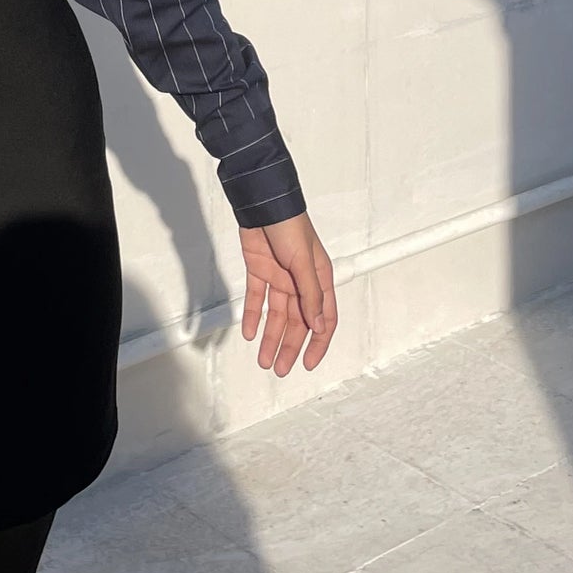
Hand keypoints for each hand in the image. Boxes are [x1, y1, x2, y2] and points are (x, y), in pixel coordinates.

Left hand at [239, 213, 337, 376]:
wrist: (262, 203)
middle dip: (289, 346)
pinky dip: (253, 315)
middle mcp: (301, 281)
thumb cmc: (290, 226)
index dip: (318, 342)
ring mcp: (279, 277)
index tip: (308, 363)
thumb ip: (310, 296)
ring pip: (277, 315)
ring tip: (263, 359)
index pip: (324, 319)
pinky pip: (256, 298)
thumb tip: (318, 327)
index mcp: (319, 279)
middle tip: (279, 368)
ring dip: (270, 337)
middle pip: (298, 322)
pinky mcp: (259, 270)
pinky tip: (249, 332)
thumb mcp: (304, 263)